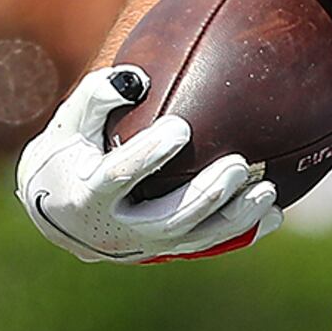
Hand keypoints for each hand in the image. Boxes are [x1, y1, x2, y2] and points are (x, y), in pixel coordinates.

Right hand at [14, 65, 282, 263]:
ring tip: (267, 190)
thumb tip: (137, 79)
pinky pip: (207, 246)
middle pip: (166, 220)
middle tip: (240, 164)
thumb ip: (97, 97)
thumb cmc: (67, 153)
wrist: (57, 210)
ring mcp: (142, 246)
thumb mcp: (70, 123)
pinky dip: (242, 233)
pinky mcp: (163, 252)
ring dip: (234, 218)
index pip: (118, 176)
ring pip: (193, 239)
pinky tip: (274, 213)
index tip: (181, 128)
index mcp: (86, 195)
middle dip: (206, 195)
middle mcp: (115, 229)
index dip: (149, 154)